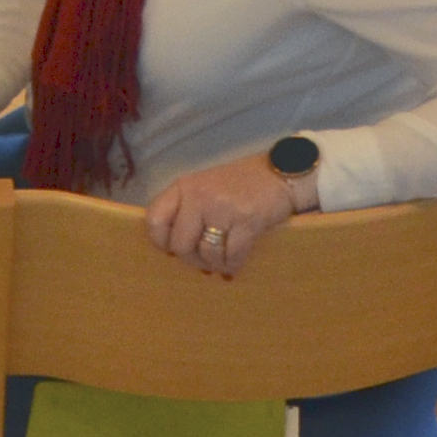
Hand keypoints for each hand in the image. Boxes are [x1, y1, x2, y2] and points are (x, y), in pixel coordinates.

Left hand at [143, 153, 313, 278]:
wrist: (281, 172)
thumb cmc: (240, 184)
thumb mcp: (205, 187)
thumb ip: (186, 211)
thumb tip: (172, 251)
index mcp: (185, 186)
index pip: (155, 219)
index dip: (161, 241)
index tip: (174, 249)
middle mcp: (199, 195)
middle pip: (180, 244)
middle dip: (193, 259)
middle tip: (205, 261)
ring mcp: (222, 207)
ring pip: (206, 253)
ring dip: (216, 264)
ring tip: (223, 261)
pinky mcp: (247, 220)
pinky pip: (232, 256)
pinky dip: (234, 264)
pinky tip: (237, 261)